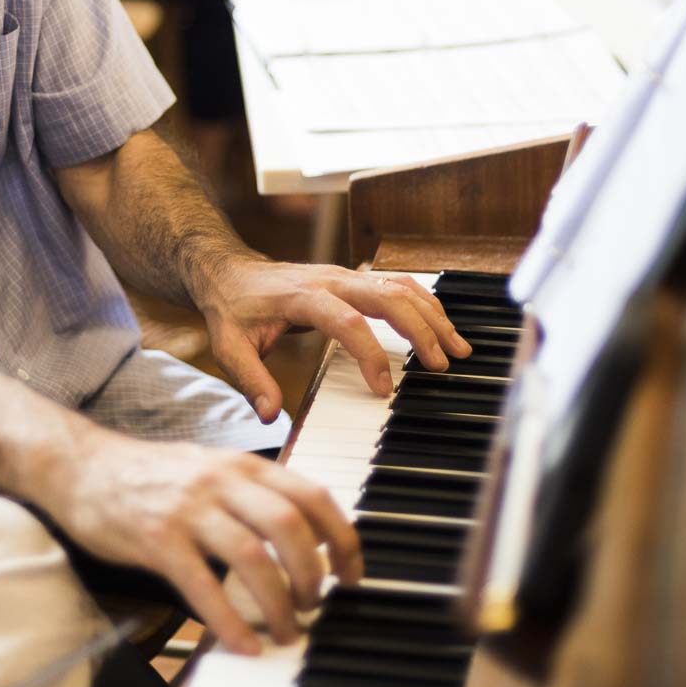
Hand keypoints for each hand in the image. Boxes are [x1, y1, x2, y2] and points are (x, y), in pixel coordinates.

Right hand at [50, 432, 361, 653]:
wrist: (80, 465)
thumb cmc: (146, 474)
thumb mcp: (209, 468)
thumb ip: (250, 492)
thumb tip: (300, 532)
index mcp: (241, 464)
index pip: (312, 494)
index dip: (343, 537)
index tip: (353, 572)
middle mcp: (221, 481)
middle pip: (291, 525)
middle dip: (314, 573)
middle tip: (316, 604)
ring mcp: (188, 509)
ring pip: (253, 557)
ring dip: (280, 603)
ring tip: (287, 630)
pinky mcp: (157, 539)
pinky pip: (203, 586)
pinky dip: (230, 622)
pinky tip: (243, 644)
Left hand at [196, 261, 471, 421]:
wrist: (228, 271)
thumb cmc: (232, 309)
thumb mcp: (229, 347)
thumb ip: (251, 381)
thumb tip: (270, 415)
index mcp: (303, 297)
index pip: (348, 323)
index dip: (371, 355)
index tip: (384, 389)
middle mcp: (330, 281)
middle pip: (388, 297)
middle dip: (420, 330)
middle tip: (443, 365)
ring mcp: (345, 276)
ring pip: (400, 287)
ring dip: (432, 315)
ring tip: (457, 348)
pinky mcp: (353, 279)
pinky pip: (398, 285)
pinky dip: (424, 304)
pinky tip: (441, 326)